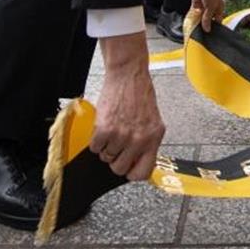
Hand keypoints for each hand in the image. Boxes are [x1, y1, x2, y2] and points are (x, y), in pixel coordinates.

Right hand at [91, 32, 165, 180]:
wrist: (129, 75)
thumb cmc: (140, 94)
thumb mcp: (153, 121)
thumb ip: (147, 142)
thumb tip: (138, 161)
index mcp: (154, 138)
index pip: (143, 172)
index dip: (132, 173)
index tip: (128, 168)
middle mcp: (139, 139)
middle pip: (119, 168)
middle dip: (115, 159)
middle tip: (116, 145)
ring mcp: (122, 135)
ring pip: (106, 157)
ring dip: (106, 147)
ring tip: (112, 131)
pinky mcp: (105, 129)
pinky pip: (95, 147)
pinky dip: (96, 140)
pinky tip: (103, 128)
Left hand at [190, 0, 223, 31]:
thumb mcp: (210, 7)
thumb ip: (207, 19)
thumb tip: (207, 29)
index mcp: (218, 9)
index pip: (217, 22)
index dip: (214, 28)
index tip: (209, 35)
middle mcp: (211, 9)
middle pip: (208, 21)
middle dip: (205, 26)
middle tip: (202, 34)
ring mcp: (203, 8)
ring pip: (200, 18)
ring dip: (198, 22)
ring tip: (195, 31)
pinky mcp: (196, 5)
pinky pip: (194, 14)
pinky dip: (192, 18)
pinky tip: (190, 23)